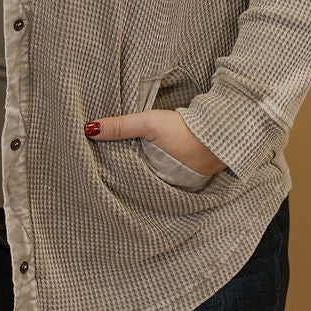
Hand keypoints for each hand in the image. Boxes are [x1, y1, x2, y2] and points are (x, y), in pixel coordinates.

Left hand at [84, 110, 226, 177]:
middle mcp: (163, 186)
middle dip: (118, 174)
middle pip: (134, 180)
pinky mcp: (186, 174)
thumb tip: (88, 128)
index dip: (108, 172)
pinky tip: (144, 159)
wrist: (222, 133)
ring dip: (136, 171)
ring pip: (148, 178)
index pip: (122, 179)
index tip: (91, 166)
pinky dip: (151, 168)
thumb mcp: (149, 123)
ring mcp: (176, 183)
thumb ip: (121, 126)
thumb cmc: (184, 131)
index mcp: (152, 179)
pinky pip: (161, 174)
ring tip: (114, 164)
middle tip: (97, 166)